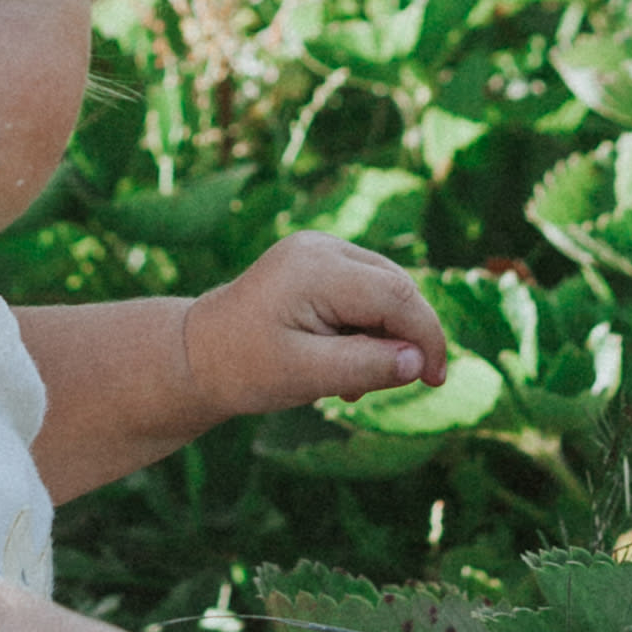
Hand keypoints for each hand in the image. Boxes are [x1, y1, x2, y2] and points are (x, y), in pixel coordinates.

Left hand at [190, 233, 449, 418]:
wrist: (195, 355)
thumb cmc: (244, 369)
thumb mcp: (306, 376)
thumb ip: (365, 366)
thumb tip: (419, 363)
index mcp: (315, 268)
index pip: (396, 295)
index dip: (426, 337)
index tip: (436, 380)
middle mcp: (320, 247)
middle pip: (396, 286)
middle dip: (407, 336)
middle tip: (396, 385)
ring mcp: (317, 250)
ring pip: (385, 288)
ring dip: (387, 334)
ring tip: (356, 381)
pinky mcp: (316, 262)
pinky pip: (364, 290)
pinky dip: (368, 325)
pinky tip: (347, 361)